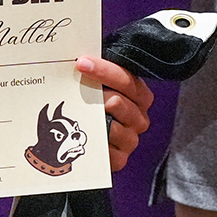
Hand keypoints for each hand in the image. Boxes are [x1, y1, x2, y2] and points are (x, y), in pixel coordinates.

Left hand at [77, 55, 154, 171]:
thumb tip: (81, 57)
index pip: (126, 79)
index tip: (80, 63)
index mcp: (140, 95)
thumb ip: (96, 72)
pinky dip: (94, 142)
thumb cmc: (95, 105)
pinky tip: (84, 134)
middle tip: (75, 87)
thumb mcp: (100, 85)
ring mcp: (132, 139)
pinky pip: (109, 151)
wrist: (84, 142)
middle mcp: (140, 118)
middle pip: (118, 101)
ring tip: (78, 112)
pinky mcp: (121, 159)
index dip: (103, 70)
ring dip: (93, 119)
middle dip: (95, 94)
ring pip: (113, 126)